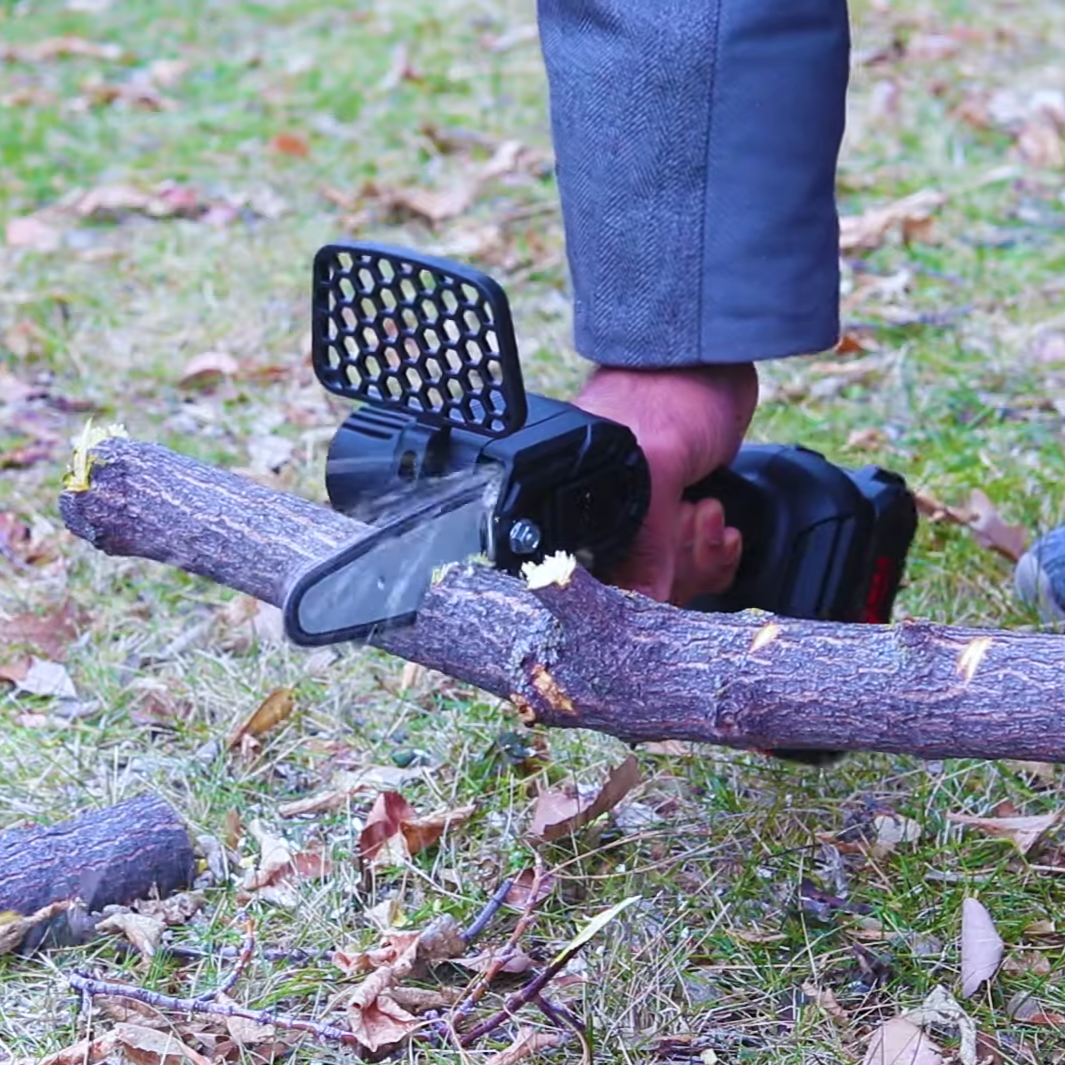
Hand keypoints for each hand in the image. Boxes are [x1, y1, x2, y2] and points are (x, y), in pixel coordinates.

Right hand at [573, 363, 757, 602]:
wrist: (714, 355)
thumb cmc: (671, 390)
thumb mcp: (656, 465)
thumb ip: (646, 541)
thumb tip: (643, 603)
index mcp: (576, 511)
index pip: (598, 584)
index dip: (635, 592)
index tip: (666, 574)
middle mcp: (602, 521)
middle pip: (634, 590)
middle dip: (676, 567)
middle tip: (690, 520)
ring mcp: (641, 520)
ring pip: (667, 580)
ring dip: (699, 556)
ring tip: (706, 511)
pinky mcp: (673, 515)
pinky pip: (690, 563)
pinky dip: (713, 553)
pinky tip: (721, 527)